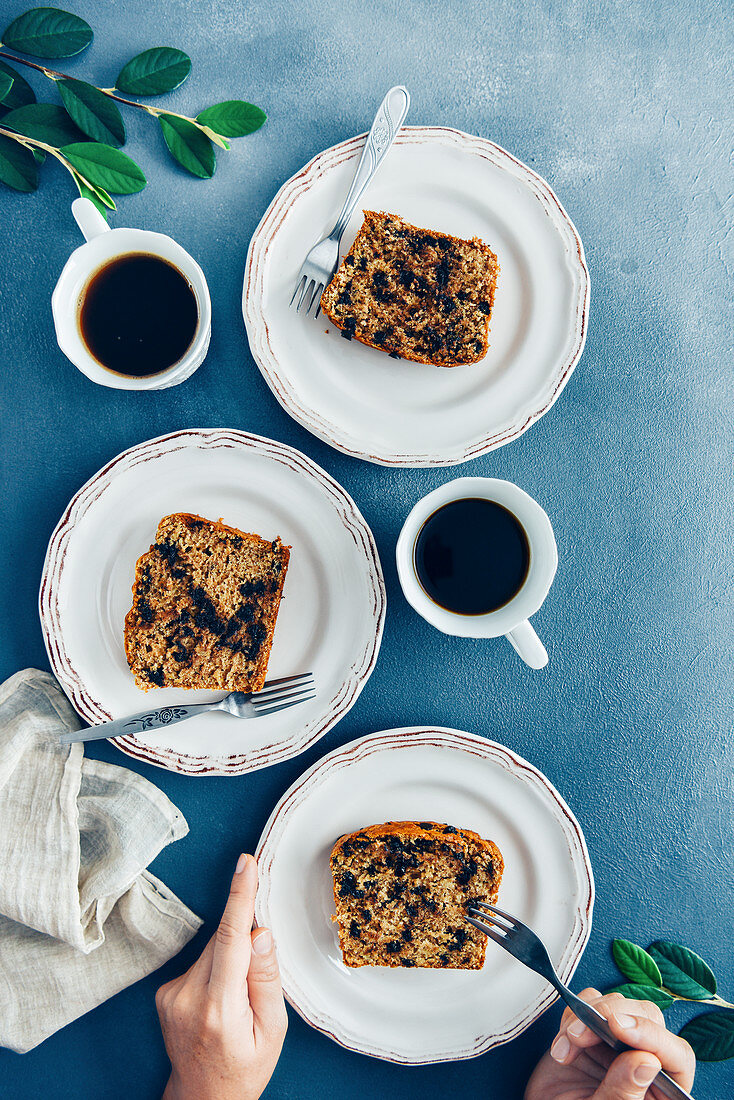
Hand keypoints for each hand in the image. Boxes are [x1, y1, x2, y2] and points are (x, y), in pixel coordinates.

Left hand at [156, 854, 286, 1099]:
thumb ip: (267, 978)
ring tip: (237, 1000)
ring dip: (230, 959)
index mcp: (219, 1007)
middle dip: (245, 944)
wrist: (203, 1099)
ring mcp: (171, 994)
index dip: (240, 897)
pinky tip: (220, 1000)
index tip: (246, 865)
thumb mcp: (273, 1031)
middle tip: (256, 982)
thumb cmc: (244, 1069)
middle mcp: (188, 996)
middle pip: (223, 940)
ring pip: (211, 948)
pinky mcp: (164, 991)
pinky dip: (216, 969)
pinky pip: (200, 961)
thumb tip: (262, 931)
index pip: (231, 939)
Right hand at [524, 988, 694, 1099]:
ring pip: (619, 1004)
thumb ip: (623, 1093)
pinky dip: (572, 1016)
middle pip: (648, 1017)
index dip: (652, 1035)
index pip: (677, 1055)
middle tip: (579, 1037)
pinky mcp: (596, 1027)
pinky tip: (563, 1045)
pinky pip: (591, 1001)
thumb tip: (648, 1061)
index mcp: (662, 1090)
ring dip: (584, 1020)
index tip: (618, 1028)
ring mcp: (621, 1042)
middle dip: (609, 1018)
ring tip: (565, 1051)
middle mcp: (646, 1061)